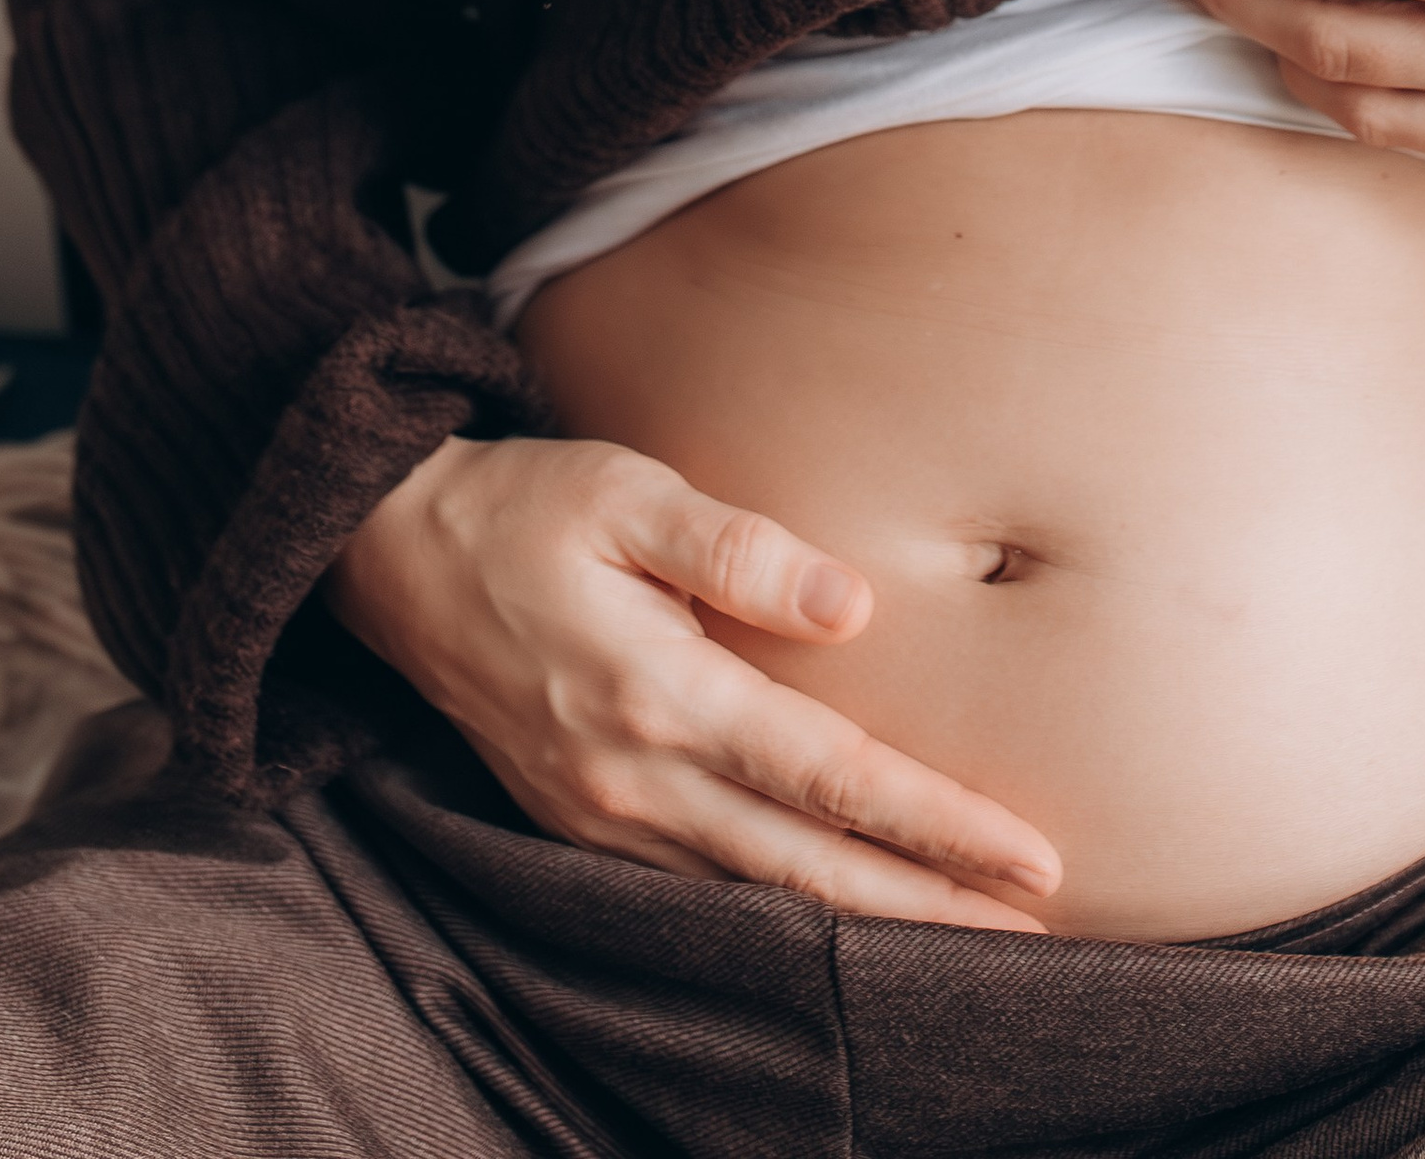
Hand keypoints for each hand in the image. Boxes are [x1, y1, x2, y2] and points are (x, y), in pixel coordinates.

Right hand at [325, 434, 1060, 926]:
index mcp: (661, 695)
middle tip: (1037, 928)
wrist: (388, 556)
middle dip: (930, 906)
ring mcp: (603, 816)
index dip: (941, 825)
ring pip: (758, 897)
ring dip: (865, 923)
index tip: (1032, 859)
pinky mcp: (581, 823)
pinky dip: (782, 914)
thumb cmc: (523, 504)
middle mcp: (635, 780)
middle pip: (810, 870)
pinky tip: (838, 913)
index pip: (834, 779)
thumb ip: (739, 551)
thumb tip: (854, 606)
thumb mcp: (627, 491)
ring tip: (965, 932)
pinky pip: (701, 892)